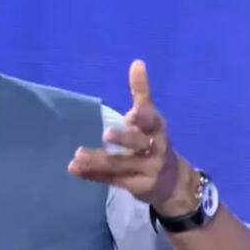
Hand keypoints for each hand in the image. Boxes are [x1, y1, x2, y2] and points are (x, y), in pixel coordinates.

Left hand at [67, 60, 196, 213]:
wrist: (173, 183)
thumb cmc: (155, 143)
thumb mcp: (152, 119)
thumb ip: (142, 93)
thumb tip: (137, 62)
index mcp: (157, 129)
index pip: (152, 121)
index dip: (143, 117)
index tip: (133, 113)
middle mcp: (155, 149)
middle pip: (139, 144)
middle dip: (124, 140)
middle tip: (107, 134)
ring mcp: (147, 170)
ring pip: (120, 165)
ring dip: (98, 160)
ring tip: (78, 155)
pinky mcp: (137, 187)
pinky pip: (113, 180)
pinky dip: (93, 175)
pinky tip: (76, 170)